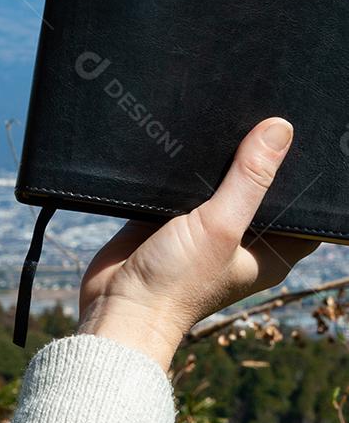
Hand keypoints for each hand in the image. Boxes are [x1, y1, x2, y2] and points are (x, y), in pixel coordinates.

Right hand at [78, 118, 318, 369]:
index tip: (300, 140)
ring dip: (219, 158)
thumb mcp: (220, 226)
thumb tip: (280, 129)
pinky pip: (185, 182)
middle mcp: (241, 240)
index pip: (301, 210)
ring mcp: (205, 228)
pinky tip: (186, 135)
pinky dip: (185, 164)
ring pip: (220, 182)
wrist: (117, 305)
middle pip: (260, 189)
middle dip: (259, 159)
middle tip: (261, 117)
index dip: (304, 177)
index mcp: (270, 252)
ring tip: (226, 118)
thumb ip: (249, 179)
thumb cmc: (176, 283)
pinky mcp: (172, 218)